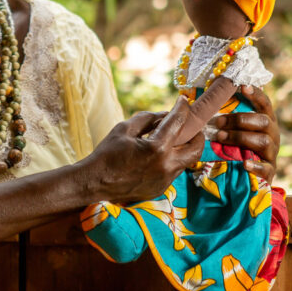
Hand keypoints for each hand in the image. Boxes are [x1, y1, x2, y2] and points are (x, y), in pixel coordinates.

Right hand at [80, 100, 205, 203]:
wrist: (94, 183)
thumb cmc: (107, 153)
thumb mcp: (125, 128)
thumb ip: (148, 118)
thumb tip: (165, 115)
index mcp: (157, 148)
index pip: (178, 122)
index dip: (182, 108)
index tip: (183, 101)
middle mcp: (166, 166)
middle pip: (196, 149)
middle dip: (197, 135)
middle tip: (190, 127)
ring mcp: (165, 180)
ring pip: (186, 161)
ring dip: (183, 149)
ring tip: (171, 140)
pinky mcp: (160, 189)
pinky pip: (172, 172)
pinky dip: (170, 161)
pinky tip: (157, 156)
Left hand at [208, 85, 279, 182]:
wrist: (249, 178)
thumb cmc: (238, 146)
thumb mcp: (235, 130)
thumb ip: (226, 117)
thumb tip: (199, 101)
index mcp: (266, 121)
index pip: (265, 104)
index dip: (256, 94)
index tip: (242, 86)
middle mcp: (272, 134)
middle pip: (263, 121)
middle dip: (239, 120)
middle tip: (217, 123)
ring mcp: (272, 153)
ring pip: (263, 141)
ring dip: (240, 137)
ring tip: (220, 138)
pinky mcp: (270, 171)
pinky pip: (266, 168)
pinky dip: (255, 165)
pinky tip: (244, 164)